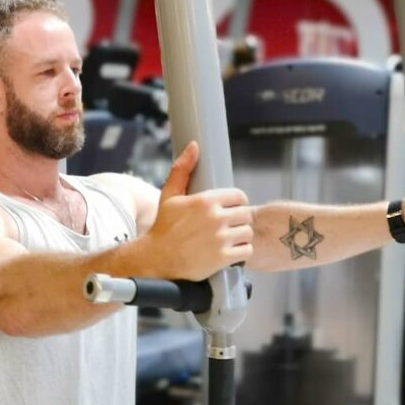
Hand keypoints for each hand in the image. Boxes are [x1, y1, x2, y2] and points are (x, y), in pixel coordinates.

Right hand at [148, 141, 253, 280]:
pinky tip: (230, 252)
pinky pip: (246, 251)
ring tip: (229, 240)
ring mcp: (221, 239)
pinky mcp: (223, 258)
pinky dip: (241, 253)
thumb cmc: (163, 228)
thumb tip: (194, 145)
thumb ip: (182, 170)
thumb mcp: (169, 196)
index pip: (239, 197)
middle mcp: (216, 218)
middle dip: (238, 220)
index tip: (229, 211)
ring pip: (247, 232)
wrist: (157, 259)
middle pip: (245, 214)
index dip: (237, 204)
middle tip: (227, 228)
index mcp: (206, 201)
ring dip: (241, 236)